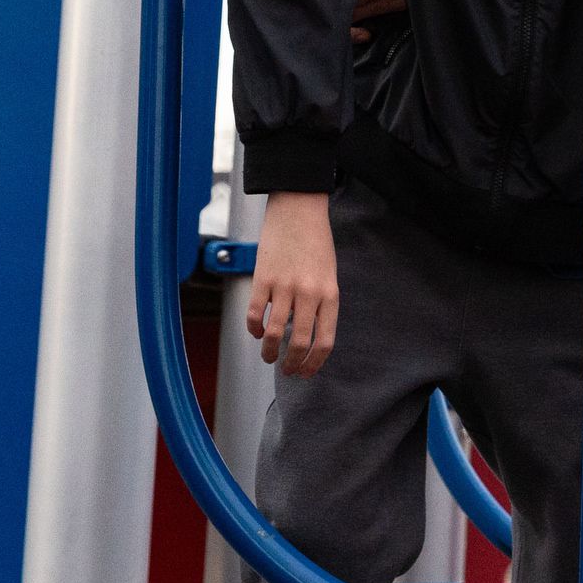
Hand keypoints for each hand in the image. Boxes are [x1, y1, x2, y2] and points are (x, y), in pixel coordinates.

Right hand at [247, 191, 339, 375]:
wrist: (299, 209)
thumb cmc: (316, 242)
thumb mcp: (329, 274)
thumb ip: (321, 303)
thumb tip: (308, 336)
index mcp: (330, 294)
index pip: (325, 340)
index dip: (315, 363)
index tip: (306, 373)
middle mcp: (309, 293)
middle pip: (300, 343)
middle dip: (292, 364)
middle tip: (287, 371)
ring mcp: (284, 287)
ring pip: (272, 334)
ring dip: (268, 352)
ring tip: (268, 357)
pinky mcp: (263, 279)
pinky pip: (254, 315)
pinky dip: (253, 329)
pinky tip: (255, 331)